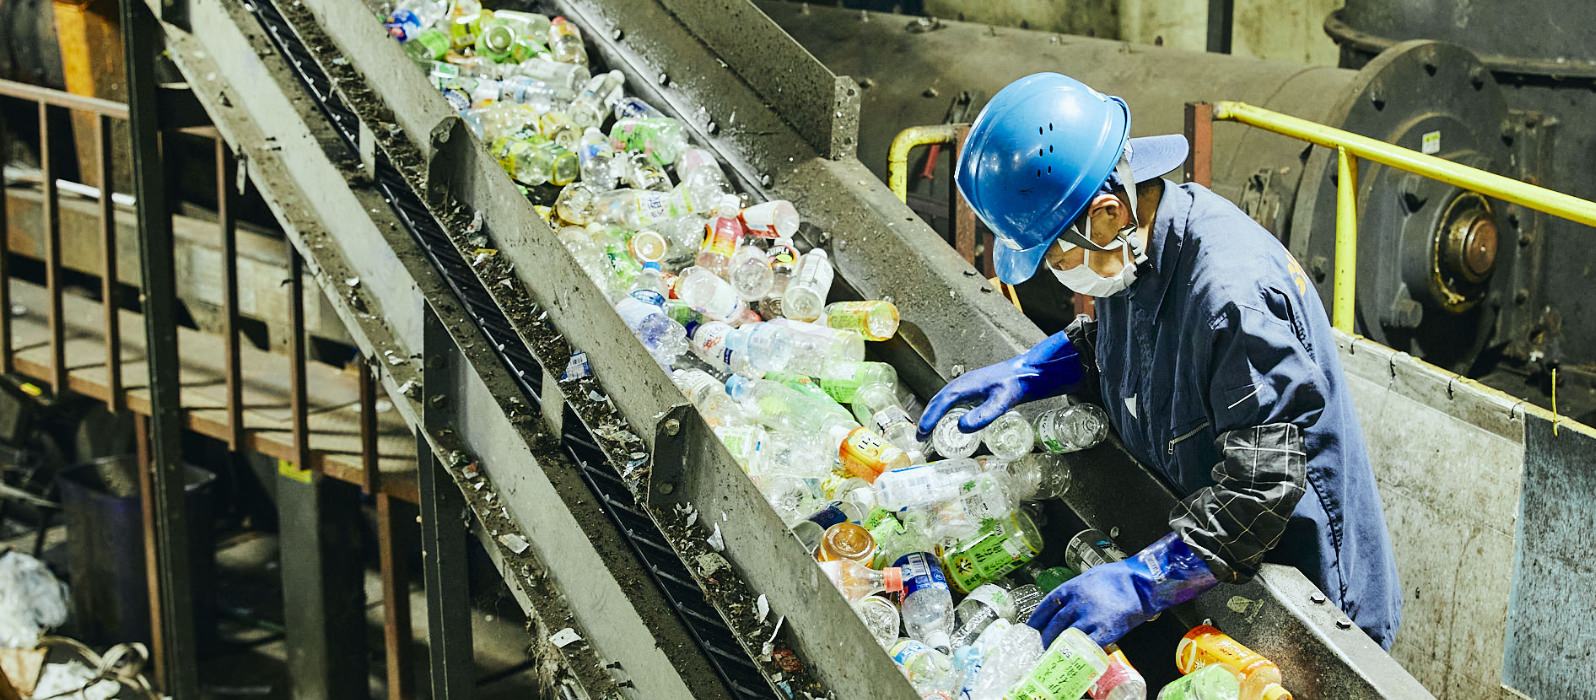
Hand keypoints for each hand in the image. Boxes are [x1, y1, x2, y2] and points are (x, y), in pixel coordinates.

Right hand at [916, 331, 1084, 438]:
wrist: (1028, 372)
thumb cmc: (1015, 383)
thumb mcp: (1001, 401)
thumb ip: (983, 415)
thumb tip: (961, 428)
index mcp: (964, 386)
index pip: (940, 403)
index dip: (929, 419)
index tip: (922, 432)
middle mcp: (962, 385)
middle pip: (938, 401)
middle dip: (927, 418)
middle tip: (921, 436)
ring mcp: (968, 386)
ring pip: (944, 401)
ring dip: (935, 415)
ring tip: (930, 430)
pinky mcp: (975, 390)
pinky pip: (953, 402)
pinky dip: (945, 412)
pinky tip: (951, 421)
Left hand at [1027, 533, 1218, 646]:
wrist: (1141, 582)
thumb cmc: (1118, 577)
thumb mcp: (1089, 577)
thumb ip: (1075, 591)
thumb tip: (1064, 602)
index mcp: (1071, 588)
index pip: (1046, 606)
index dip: (1037, 619)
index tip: (1032, 627)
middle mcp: (1076, 604)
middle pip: (1054, 625)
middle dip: (1046, 637)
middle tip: (1042, 645)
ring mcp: (1090, 618)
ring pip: (1066, 637)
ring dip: (1058, 647)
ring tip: (1054, 653)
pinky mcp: (1105, 630)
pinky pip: (1087, 646)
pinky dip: (1080, 653)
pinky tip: (1076, 657)